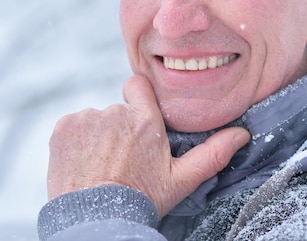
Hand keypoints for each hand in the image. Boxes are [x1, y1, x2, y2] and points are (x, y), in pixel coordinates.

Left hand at [47, 75, 249, 216]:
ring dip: (96, 137)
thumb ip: (212, 153)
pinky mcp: (64, 127)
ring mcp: (88, 118)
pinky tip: (83, 164)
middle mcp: (116, 112)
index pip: (137, 86)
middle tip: (120, 160)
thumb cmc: (141, 200)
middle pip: (116, 111)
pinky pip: (72, 126)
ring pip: (94, 120)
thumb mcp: (181, 180)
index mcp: (146, 121)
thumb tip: (242, 134)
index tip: (136, 119)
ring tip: (100, 167)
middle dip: (118, 130)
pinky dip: (75, 141)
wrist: (97, 219)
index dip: (136, 99)